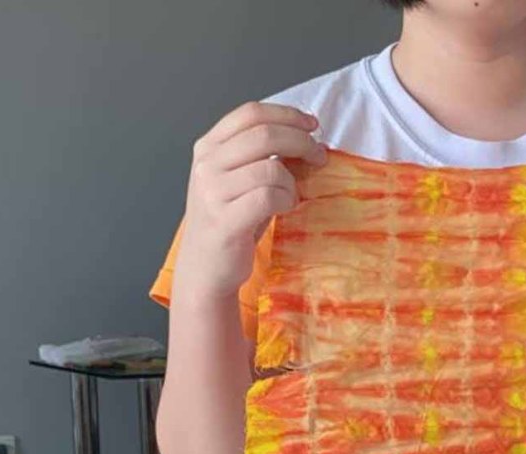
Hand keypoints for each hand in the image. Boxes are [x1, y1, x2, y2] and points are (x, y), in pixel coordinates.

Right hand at [176, 101, 326, 300]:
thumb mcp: (238, 181)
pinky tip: (286, 208)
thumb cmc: (229, 223)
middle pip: (264, 135)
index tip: (312, 125)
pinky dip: (287, 200)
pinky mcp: (225, 220)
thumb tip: (306, 139)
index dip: (286, 114)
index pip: (250, 113)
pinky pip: (269, 197)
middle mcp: (206, 165)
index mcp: (208, 147)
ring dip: (292, 182)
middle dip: (301, 142)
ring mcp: (212, 192)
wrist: (206, 269)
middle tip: (319, 156)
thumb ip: (261, 157)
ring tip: (291, 196)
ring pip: (270, 168)